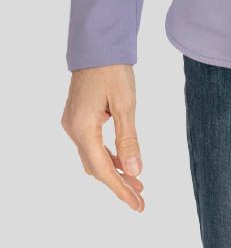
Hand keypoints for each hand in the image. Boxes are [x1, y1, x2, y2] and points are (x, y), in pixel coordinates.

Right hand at [61, 64, 144, 210]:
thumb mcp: (126, 104)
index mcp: (83, 129)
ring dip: (113, 170)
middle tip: (140, 197)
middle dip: (118, 183)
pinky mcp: (78, 116)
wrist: (98, 43)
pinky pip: (92, 144)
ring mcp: (73, 123)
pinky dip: (108, 155)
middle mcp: (73, 129)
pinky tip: (123, 161)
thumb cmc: (113, 69)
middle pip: (96, 167)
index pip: (103, 169)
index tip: (138, 204)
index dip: (120, 189)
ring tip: (136, 182)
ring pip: (93, 156)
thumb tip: (135, 171)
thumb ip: (129, 139)